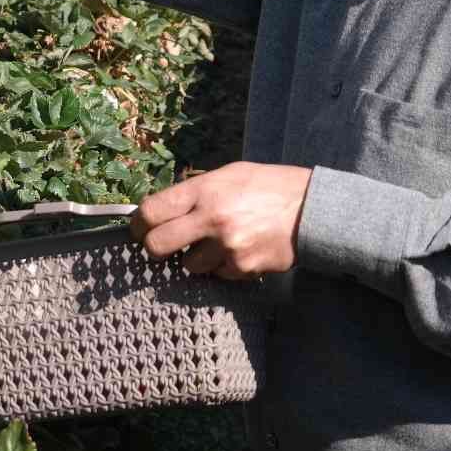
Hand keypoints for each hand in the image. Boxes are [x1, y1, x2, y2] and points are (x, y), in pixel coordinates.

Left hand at [130, 161, 311, 278]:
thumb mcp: (228, 175)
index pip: (151, 211)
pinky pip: (218, 274)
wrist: (312, 209)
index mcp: (204, 190)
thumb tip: (161, 211)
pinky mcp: (243, 268)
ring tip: (217, 242)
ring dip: (196, 258)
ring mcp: (227, 247)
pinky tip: (240, 250)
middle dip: (155, 248)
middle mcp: (212, 219)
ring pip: (189, 265)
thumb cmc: (267, 186)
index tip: (138, 229)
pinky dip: (223, 267)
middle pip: (157, 245)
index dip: (137, 224)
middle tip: (162, 246)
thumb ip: (194, 192)